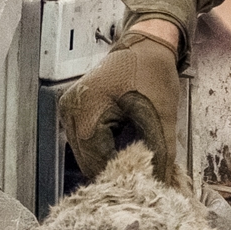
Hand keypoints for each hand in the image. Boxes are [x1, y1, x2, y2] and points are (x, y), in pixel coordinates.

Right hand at [58, 21, 182, 182]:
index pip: (96, 161)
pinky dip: (104, 149)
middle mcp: (69, 111)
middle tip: (141, 175)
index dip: (120, 175)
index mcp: (85, 110)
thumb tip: (161, 186)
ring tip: (134, 161)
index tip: (143, 182)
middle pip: (88, 161)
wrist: (146, 43)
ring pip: (86, 154)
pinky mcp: (75, 110)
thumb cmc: (152, 72)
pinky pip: (87, 141)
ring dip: (109, 160)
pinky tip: (123, 148)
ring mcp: (69, 111)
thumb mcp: (161, 115)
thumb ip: (160, 153)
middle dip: (114, 170)